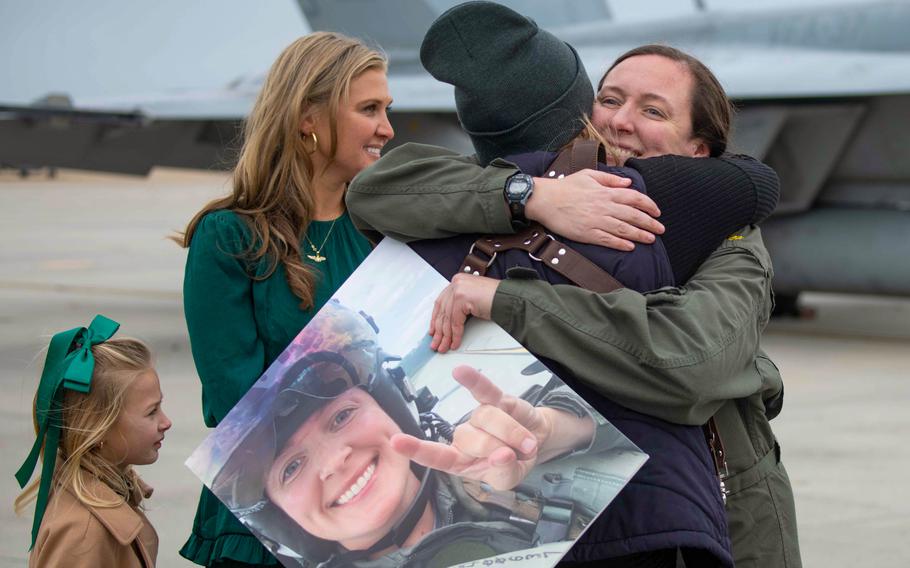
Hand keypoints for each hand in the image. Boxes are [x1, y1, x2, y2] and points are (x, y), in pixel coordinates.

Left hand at [390, 366, 552, 490]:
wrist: (538, 441)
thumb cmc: (515, 462)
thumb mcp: (509, 479)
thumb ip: (503, 472)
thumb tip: (502, 456)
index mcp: (460, 462)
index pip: (436, 457)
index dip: (416, 450)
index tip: (395, 441)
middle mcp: (464, 437)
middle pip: (475, 440)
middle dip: (502, 449)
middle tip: (517, 456)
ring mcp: (478, 416)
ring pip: (489, 419)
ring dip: (514, 434)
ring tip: (527, 444)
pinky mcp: (496, 399)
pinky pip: (484, 389)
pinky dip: (473, 381)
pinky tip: (460, 371)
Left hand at [429, 274, 497, 352]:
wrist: (510, 299)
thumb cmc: (497, 299)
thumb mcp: (473, 300)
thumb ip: (460, 306)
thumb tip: (447, 323)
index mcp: (458, 281)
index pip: (441, 302)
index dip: (436, 319)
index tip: (433, 330)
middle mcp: (457, 282)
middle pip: (442, 311)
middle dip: (439, 330)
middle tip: (436, 343)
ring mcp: (459, 289)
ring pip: (447, 318)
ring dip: (445, 336)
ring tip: (443, 347)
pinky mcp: (462, 297)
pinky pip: (455, 322)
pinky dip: (455, 335)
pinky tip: (454, 343)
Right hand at [525, 169, 664, 250]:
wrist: (545, 200)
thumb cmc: (565, 186)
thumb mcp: (588, 175)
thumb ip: (610, 179)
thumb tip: (628, 183)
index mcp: (605, 192)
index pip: (634, 198)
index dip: (648, 205)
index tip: (657, 211)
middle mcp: (604, 207)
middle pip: (633, 215)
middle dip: (649, 223)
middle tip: (661, 229)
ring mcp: (596, 221)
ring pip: (623, 229)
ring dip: (639, 234)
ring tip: (651, 239)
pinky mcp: (587, 233)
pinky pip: (608, 240)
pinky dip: (620, 243)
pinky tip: (630, 247)